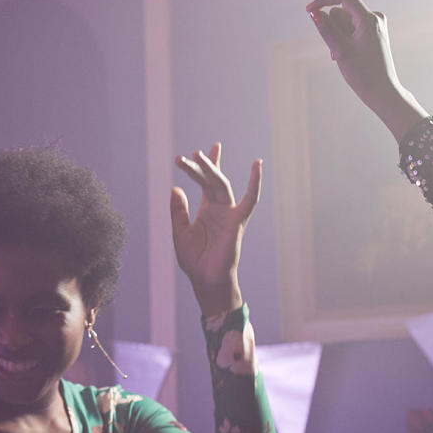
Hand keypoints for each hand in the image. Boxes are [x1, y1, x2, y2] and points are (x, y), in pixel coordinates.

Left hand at [171, 144, 260, 316]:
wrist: (205, 280)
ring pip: (221, 185)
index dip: (201, 168)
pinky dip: (255, 182)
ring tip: (200, 155)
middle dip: (203, 165)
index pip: (204, 183)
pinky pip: (250, 199)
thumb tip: (175, 188)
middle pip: (211, 180)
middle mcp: (219, 209)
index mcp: (206, 211)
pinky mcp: (237, 221)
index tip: (195, 153)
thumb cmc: (195, 261)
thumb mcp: (180, 232)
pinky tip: (257, 165)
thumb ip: (178, 211)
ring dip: (211, 170)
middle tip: (193, 152)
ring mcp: (229, 213)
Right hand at [305, 0, 427, 140]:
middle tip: (337, 51)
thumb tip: (314, 13)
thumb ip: (326, 29)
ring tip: (342, 56)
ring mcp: (374, 25)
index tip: (309, 11)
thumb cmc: (363, 73)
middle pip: (342, 11)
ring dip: (337, 36)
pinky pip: (351, 29)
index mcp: (369, 18)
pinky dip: (344, 40)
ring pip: (345, 21)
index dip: (324, 0)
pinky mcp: (373, 33)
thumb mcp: (340, 50)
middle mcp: (374, 17)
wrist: (381, 91)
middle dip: (332, 27)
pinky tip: (347, 55)